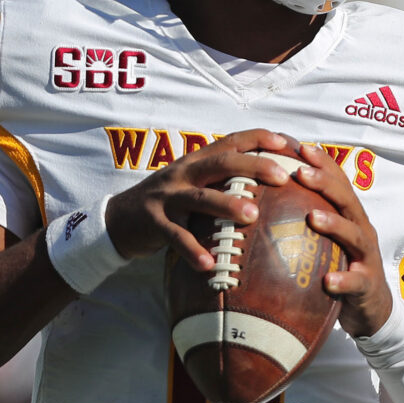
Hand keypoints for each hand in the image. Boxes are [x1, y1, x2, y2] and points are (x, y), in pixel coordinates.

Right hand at [104, 128, 298, 270]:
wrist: (117, 218)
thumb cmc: (167, 203)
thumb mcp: (191, 184)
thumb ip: (219, 182)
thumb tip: (265, 190)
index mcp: (195, 162)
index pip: (230, 142)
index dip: (258, 138)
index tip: (286, 143)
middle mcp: (183, 174)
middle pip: (221, 163)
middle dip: (253, 166)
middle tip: (282, 176)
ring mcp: (167, 197)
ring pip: (200, 197)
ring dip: (227, 205)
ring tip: (254, 215)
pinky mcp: (153, 222)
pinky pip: (175, 237)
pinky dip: (192, 250)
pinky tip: (209, 264)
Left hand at [292, 141, 391, 336]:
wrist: (371, 307)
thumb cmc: (341, 265)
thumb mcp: (326, 239)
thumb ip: (305, 218)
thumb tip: (264, 200)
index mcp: (349, 216)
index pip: (338, 182)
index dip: (323, 163)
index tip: (300, 147)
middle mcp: (360, 229)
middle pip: (346, 200)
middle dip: (325, 184)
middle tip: (301, 173)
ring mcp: (366, 256)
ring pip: (354, 235)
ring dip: (334, 224)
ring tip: (312, 218)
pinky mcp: (367, 285)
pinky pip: (356, 282)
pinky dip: (343, 280)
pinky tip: (328, 280)